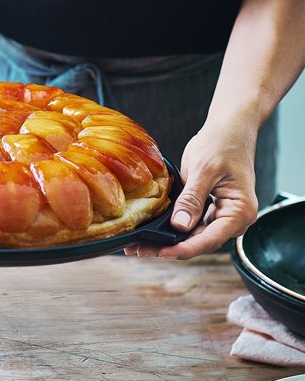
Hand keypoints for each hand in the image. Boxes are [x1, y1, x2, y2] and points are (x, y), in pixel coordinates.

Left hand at [124, 121, 258, 258]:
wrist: (228, 128)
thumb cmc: (222, 144)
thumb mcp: (203, 170)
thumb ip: (192, 199)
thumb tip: (180, 226)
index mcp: (239, 211)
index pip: (209, 239)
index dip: (183, 249)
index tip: (161, 252)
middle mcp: (233, 218)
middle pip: (199, 241)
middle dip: (170, 247)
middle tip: (139, 250)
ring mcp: (221, 214)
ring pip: (192, 235)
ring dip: (168, 240)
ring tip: (140, 245)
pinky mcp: (209, 208)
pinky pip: (190, 223)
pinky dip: (172, 227)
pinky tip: (152, 230)